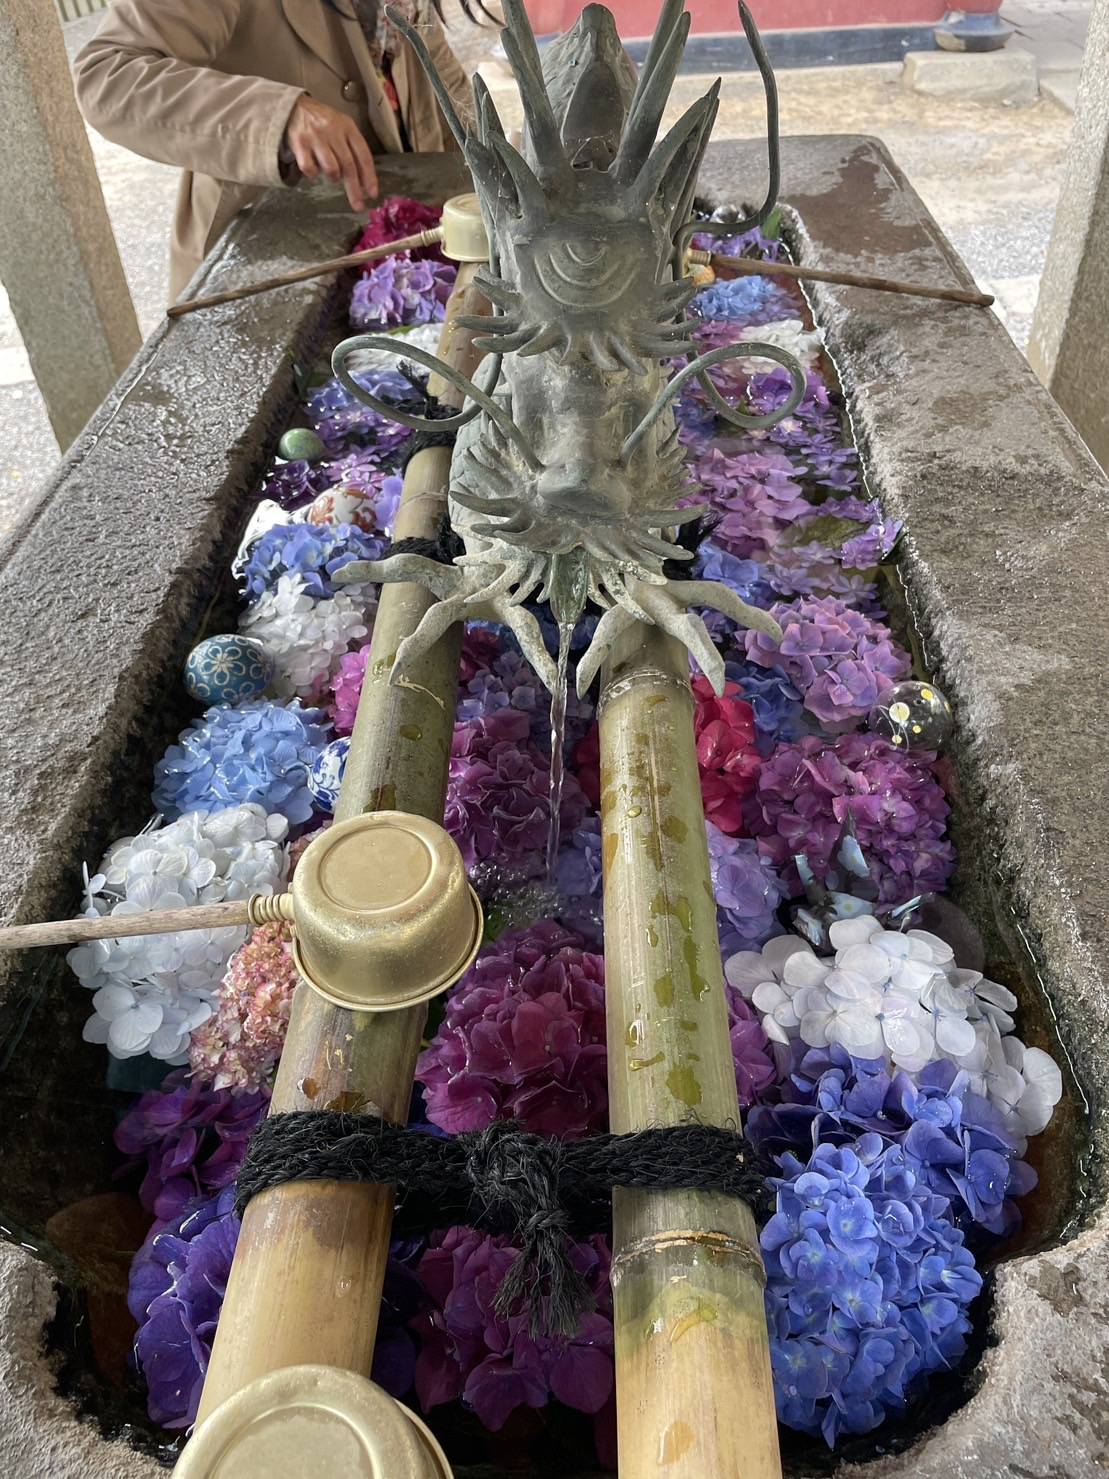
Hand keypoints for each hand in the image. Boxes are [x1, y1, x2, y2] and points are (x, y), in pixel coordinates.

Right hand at [285, 95, 377, 212]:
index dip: (369, 177)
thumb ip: (352, 148)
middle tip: (358, 206)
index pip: (363, 155)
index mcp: (347, 127)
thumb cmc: (322, 122)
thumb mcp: (341, 127)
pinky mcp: (300, 143)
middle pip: (349, 165)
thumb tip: (363, 181)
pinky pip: (310, 168)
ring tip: (331, 174)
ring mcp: (316, 137)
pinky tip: (314, 170)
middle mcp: (333, 131)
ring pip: (332, 169)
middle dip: (355, 189)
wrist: (294, 107)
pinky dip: (313, 174)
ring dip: (333, 177)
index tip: (372, 194)